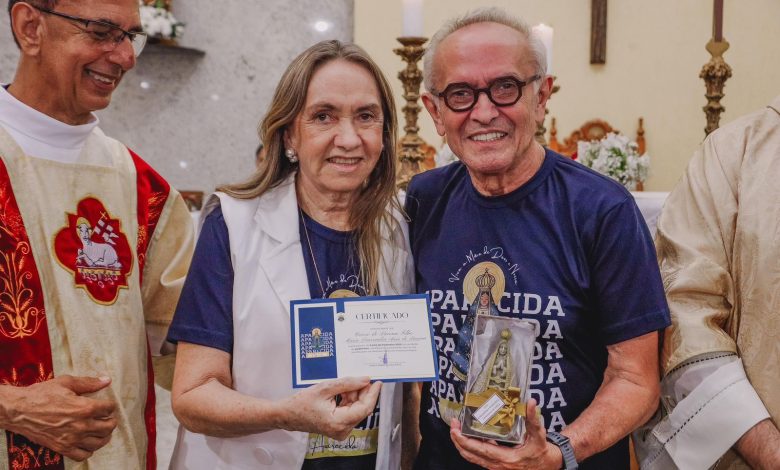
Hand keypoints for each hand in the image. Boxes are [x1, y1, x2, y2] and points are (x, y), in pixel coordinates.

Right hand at [1, 375, 117, 460]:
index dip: (110, 405)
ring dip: (104, 436)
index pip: (109, 408)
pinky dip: (88, 450)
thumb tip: (107, 380)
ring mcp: (72, 439)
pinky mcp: (62, 448)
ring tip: (101, 431)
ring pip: (99, 443)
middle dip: (111, 421)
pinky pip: (83, 455)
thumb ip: (89, 382)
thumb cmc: (41, 394)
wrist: (19, 410)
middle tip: (107, 418)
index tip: (107, 405)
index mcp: (85, 407)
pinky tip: (87, 443)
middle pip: (108, 427)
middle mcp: (81, 425)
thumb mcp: (66, 382)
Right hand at [281, 376, 380, 440]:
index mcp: (338, 422)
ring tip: (349, 382)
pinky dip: (349, 400)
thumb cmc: (301, 403)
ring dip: (355, 395)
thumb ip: (347, 384)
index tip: (377, 382)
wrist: (287, 414)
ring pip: (356, 409)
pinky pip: (349, 411)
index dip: (372, 394)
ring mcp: (340, 430)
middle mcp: (341, 430)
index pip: (364, 408)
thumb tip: (365, 380)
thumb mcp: (325, 388)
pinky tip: (345, 390)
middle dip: (363, 392)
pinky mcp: (338, 427)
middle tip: (363, 377)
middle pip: (361, 409)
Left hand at [449, 399, 562, 469]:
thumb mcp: (539, 435)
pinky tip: (472, 435)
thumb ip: (533, 419)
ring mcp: (496, 467)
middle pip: (470, 455)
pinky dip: (471, 447)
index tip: (455, 429)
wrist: (548, 466)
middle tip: (453, 425)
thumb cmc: (542, 452)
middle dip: (458, 440)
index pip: (479, 450)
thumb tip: (531, 402)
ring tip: (458, 429)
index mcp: (506, 458)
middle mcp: (498, 465)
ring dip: (462, 444)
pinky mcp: (496, 465)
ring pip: (472, 457)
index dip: (464, 441)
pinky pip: (479, 457)